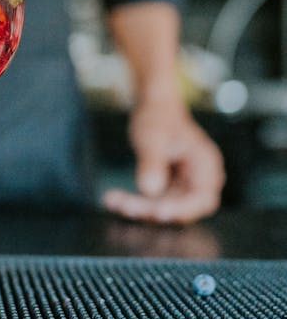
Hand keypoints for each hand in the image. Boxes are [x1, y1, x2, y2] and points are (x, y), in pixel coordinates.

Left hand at [101, 97, 224, 224]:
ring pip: (165, 206)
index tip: (158, 212)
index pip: (203, 198)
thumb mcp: (152, 138)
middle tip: (124, 206)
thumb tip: (149, 190)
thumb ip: (152, 163)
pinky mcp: (170, 187)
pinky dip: (135, 201)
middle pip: (181, 207)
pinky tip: (112, 199)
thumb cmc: (157, 117)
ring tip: (112, 200)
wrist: (152, 107)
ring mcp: (185, 184)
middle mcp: (200, 178)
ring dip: (139, 207)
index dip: (182, 209)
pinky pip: (154, 201)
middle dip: (152, 209)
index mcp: (206, 165)